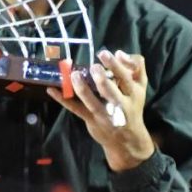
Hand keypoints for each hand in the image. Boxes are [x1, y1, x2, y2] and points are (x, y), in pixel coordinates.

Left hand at [47, 50, 154, 171]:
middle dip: (102, 80)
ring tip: (74, 75)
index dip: (116, 66)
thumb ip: (136, 67)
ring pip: (92, 102)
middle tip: (94, 67)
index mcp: (132, 93)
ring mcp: (103, 114)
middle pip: (111, 92)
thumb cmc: (132, 106)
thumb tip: (120, 52)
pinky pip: (75, 108)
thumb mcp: (140, 87)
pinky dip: (63, 99)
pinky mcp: (91, 119)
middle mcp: (119, 105)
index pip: (126, 78)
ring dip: (82, 89)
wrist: (127, 138)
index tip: (105, 53)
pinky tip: (52, 89)